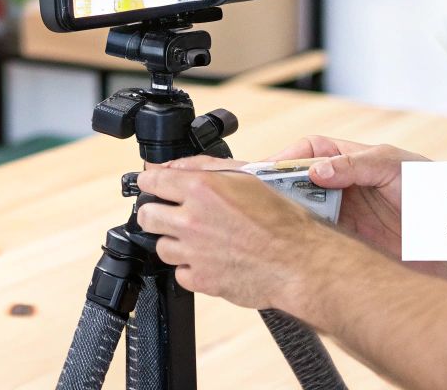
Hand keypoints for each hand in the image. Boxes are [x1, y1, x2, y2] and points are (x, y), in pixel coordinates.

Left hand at [135, 162, 332, 309]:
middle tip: (172, 215)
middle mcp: (192, 219)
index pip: (151, 182)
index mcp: (202, 189)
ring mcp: (193, 252)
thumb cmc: (282, 220)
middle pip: (146, 216)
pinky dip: (191, 268)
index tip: (152, 187)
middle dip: (156, 213)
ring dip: (175, 243)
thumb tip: (170, 166)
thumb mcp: (247, 178)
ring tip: (200, 240)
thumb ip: (204, 167)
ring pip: (160, 247)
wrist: (299, 262)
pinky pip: (179, 273)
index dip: (150, 184)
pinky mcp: (200, 279)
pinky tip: (209, 260)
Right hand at [269, 136, 425, 258]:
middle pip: (300, 180)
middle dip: (277, 185)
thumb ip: (355, 165)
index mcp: (353, 159)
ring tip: (269, 218)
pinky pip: (319, 237)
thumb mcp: (393, 165)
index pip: (309, 151)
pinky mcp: (351, 241)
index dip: (286, 157)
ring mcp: (347, 214)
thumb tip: (316, 171)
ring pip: (305, 209)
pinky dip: (302, 237)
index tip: (267, 169)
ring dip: (287, 212)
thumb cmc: (432, 189)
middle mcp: (345, 185)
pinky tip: (292, 240)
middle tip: (256, 195)